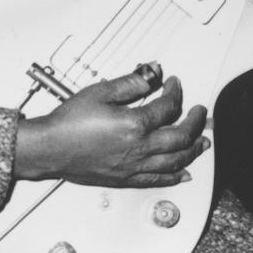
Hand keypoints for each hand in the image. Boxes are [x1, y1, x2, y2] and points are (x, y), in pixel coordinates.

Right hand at [15, 67, 208, 187]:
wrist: (49, 148)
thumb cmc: (68, 123)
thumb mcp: (100, 92)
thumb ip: (130, 83)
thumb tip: (152, 73)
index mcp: (134, 125)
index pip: (167, 107)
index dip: (175, 92)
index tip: (173, 84)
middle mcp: (138, 148)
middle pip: (180, 136)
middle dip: (194, 122)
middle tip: (199, 112)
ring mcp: (133, 166)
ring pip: (175, 161)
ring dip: (193, 151)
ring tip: (203, 143)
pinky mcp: (126, 179)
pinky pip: (158, 180)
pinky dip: (175, 176)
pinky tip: (182, 174)